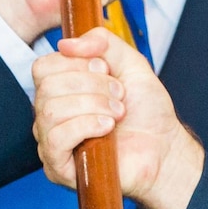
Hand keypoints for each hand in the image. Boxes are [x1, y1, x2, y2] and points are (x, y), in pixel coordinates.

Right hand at [33, 29, 203, 208]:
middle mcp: (50, 114)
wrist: (164, 147)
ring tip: (117, 114)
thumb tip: (66, 43)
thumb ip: (102, 41)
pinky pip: (55, 138)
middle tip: (119, 96)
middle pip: (47, 87)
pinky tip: (106, 128)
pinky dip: (85, 126)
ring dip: (93, 105)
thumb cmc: (146, 111)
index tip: (106, 70)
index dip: (76, 63)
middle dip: (91, 85)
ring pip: (50, 110)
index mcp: (60, 90)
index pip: (43, 67)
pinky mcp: (58, 167)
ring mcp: (51, 141)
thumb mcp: (130, 62)